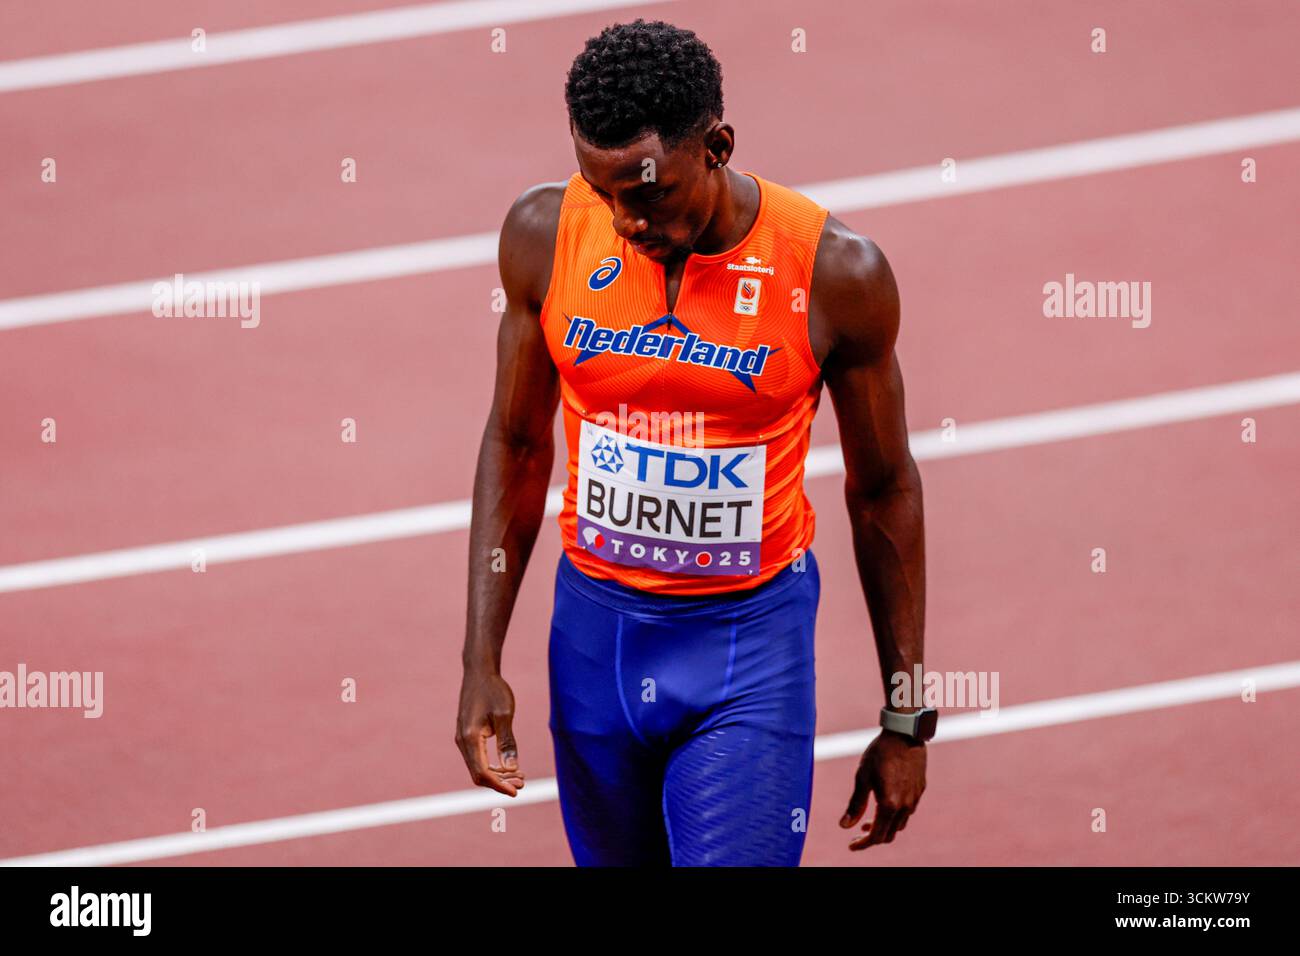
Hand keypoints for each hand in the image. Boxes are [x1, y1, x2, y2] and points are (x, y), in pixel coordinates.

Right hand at [455, 669, 524, 796]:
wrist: (479, 672)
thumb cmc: (493, 690)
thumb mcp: (504, 715)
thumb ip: (507, 743)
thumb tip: (512, 769)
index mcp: (469, 737)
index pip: (482, 772)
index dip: (499, 785)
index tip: (516, 791)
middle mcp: (462, 741)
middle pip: (478, 774)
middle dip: (500, 782)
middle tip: (523, 783)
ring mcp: (463, 739)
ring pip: (478, 767)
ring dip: (498, 776)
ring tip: (520, 776)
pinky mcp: (467, 736)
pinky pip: (477, 758)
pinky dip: (492, 766)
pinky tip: (508, 766)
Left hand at [840, 730, 925, 849]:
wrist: (904, 734)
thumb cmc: (879, 753)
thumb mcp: (862, 777)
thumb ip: (855, 804)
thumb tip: (843, 826)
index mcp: (889, 804)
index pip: (876, 836)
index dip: (863, 844)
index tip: (851, 845)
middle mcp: (905, 806)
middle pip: (889, 835)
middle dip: (872, 838)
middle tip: (857, 833)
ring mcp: (915, 799)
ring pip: (899, 825)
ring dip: (884, 827)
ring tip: (868, 820)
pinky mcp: (920, 791)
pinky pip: (908, 812)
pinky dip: (894, 816)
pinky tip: (885, 805)